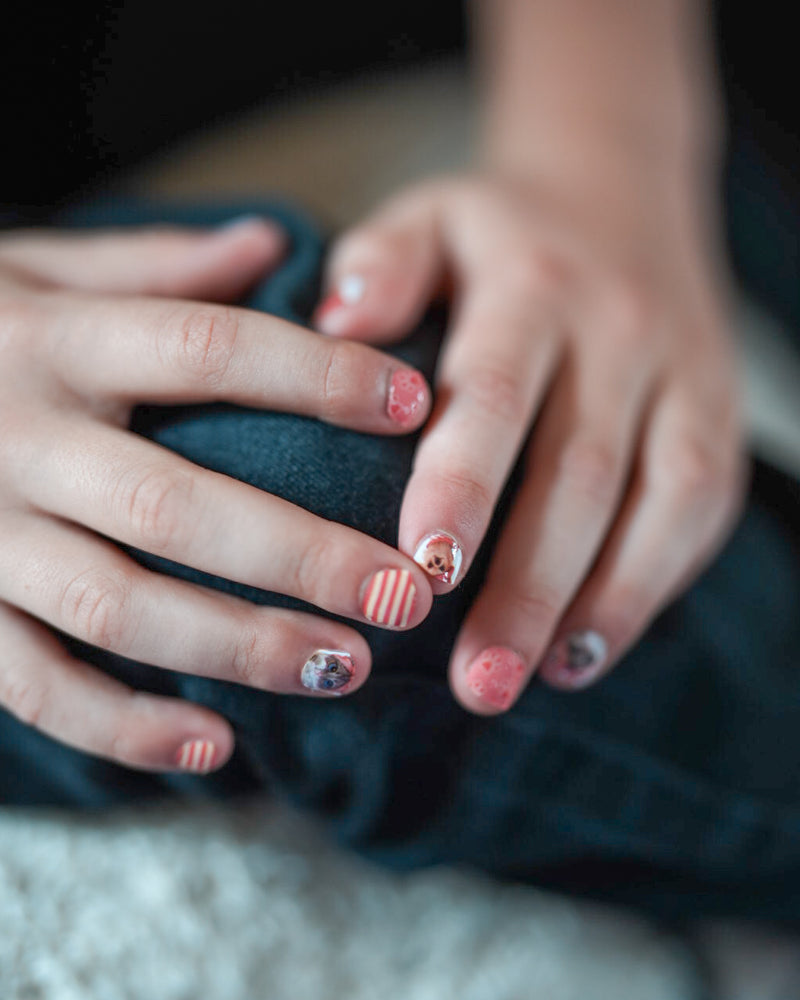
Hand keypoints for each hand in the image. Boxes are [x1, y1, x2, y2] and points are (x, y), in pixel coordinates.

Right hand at [0, 219, 432, 769]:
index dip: (320, 376)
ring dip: (239, 648)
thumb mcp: (32, 270)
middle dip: (301, 557)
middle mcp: (17, 438)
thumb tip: (272, 241)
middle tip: (404, 593)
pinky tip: (213, 747)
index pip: (210, 349)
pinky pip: (33, 686)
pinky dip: (122, 726)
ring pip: (118, 607)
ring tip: (347, 668)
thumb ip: (151, 266)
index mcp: (53, 340)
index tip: (417, 405)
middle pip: (176, 506)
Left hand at [313, 169, 747, 711]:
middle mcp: (619, 331)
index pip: (495, 391)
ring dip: (597, 605)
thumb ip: (384, 263)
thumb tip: (339, 324)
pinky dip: (648, 588)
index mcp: (531, 286)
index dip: (462, 484)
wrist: (622, 195)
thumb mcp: (431, 218)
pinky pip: (698, 511)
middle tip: (474, 680)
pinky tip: (586, 651)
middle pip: (579, 471)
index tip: (424, 572)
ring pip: (657, 503)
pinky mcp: (717, 414)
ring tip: (527, 684)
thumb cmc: (499, 234)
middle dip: (527, 585)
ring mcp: (683, 376)